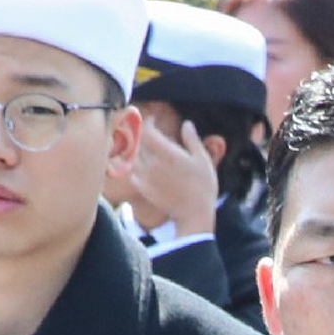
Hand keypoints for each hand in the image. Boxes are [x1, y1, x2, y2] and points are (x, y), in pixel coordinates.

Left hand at [128, 118, 223, 238]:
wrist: (194, 214)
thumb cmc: (203, 186)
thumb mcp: (203, 160)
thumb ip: (192, 140)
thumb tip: (187, 124)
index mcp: (168, 154)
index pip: (148, 131)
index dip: (148, 122)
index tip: (153, 120)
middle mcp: (153, 164)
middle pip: (138, 142)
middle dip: (141, 134)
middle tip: (146, 132)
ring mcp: (146, 177)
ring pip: (132, 157)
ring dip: (134, 150)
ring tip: (141, 147)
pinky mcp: (143, 189)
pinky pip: (131, 173)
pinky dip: (132, 167)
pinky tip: (139, 165)